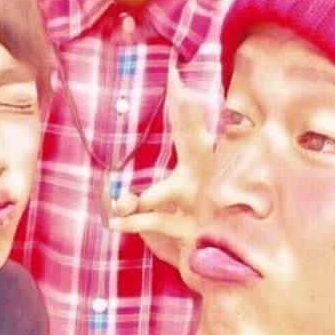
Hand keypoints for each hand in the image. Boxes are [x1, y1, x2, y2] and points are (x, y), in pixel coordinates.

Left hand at [108, 67, 214, 288]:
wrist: (218, 261)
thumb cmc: (190, 218)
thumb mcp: (168, 199)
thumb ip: (140, 198)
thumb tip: (118, 197)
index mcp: (201, 165)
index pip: (189, 128)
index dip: (181, 101)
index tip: (174, 73)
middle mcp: (205, 181)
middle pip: (197, 143)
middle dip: (190, 116)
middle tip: (183, 90)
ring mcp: (199, 206)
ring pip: (170, 191)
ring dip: (145, 194)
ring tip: (121, 197)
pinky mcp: (190, 231)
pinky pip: (157, 222)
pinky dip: (135, 221)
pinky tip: (116, 219)